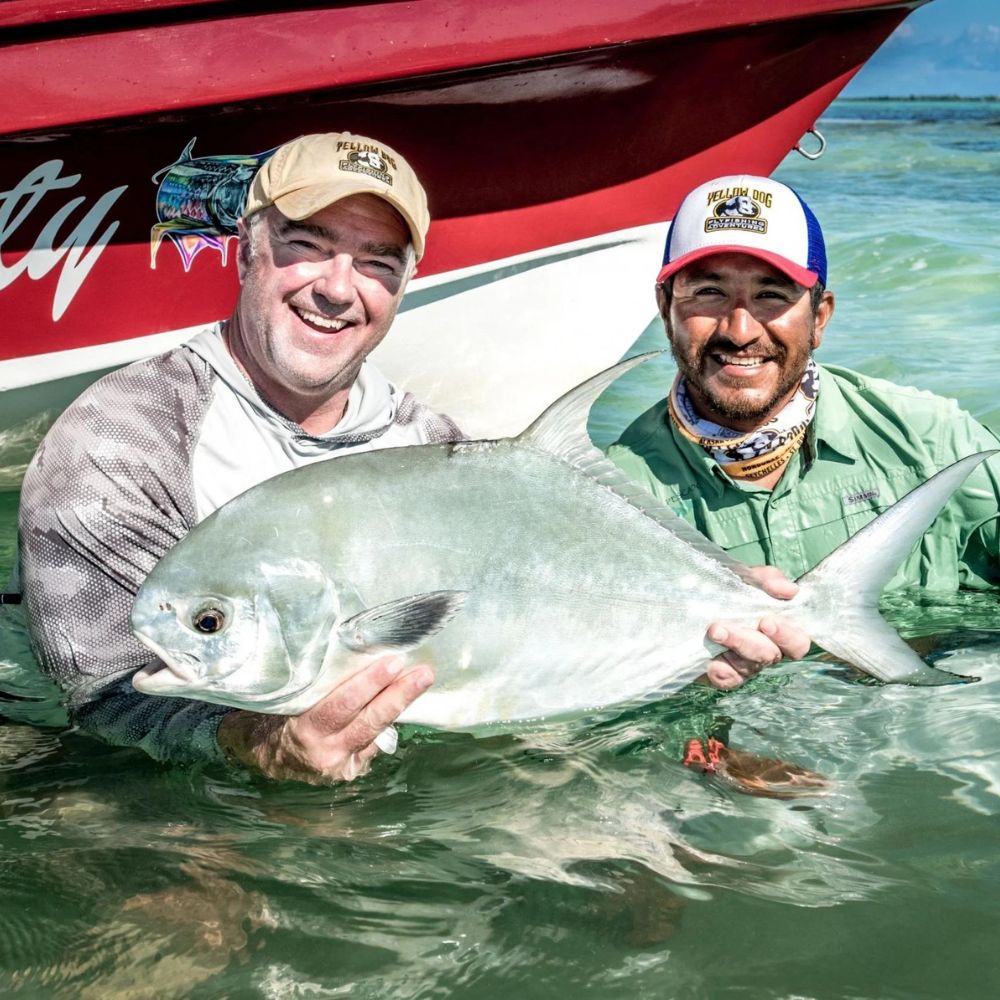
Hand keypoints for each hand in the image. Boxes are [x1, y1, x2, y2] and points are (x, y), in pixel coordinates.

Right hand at [216, 655, 432, 783]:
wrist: (269, 757)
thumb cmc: (279, 716)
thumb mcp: (290, 699)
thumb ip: (317, 686)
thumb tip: (356, 653)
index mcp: (304, 730)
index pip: (342, 705)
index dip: (370, 684)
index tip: (392, 662)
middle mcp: (325, 752)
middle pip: (369, 720)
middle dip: (398, 694)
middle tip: (423, 672)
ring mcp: (341, 765)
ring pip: (377, 731)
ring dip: (401, 704)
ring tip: (422, 680)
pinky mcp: (352, 772)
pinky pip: (375, 743)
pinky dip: (389, 720)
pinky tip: (405, 699)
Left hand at [701, 566, 810, 689]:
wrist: (696, 598)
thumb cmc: (733, 589)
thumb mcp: (749, 578)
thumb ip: (769, 580)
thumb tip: (790, 590)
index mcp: (781, 630)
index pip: (798, 643)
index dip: (787, 637)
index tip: (767, 622)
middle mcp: (767, 651)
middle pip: (769, 656)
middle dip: (747, 641)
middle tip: (724, 627)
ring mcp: (746, 665)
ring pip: (747, 667)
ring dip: (730, 648)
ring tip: (713, 631)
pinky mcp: (724, 674)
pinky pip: (728, 680)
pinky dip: (721, 672)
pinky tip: (712, 664)